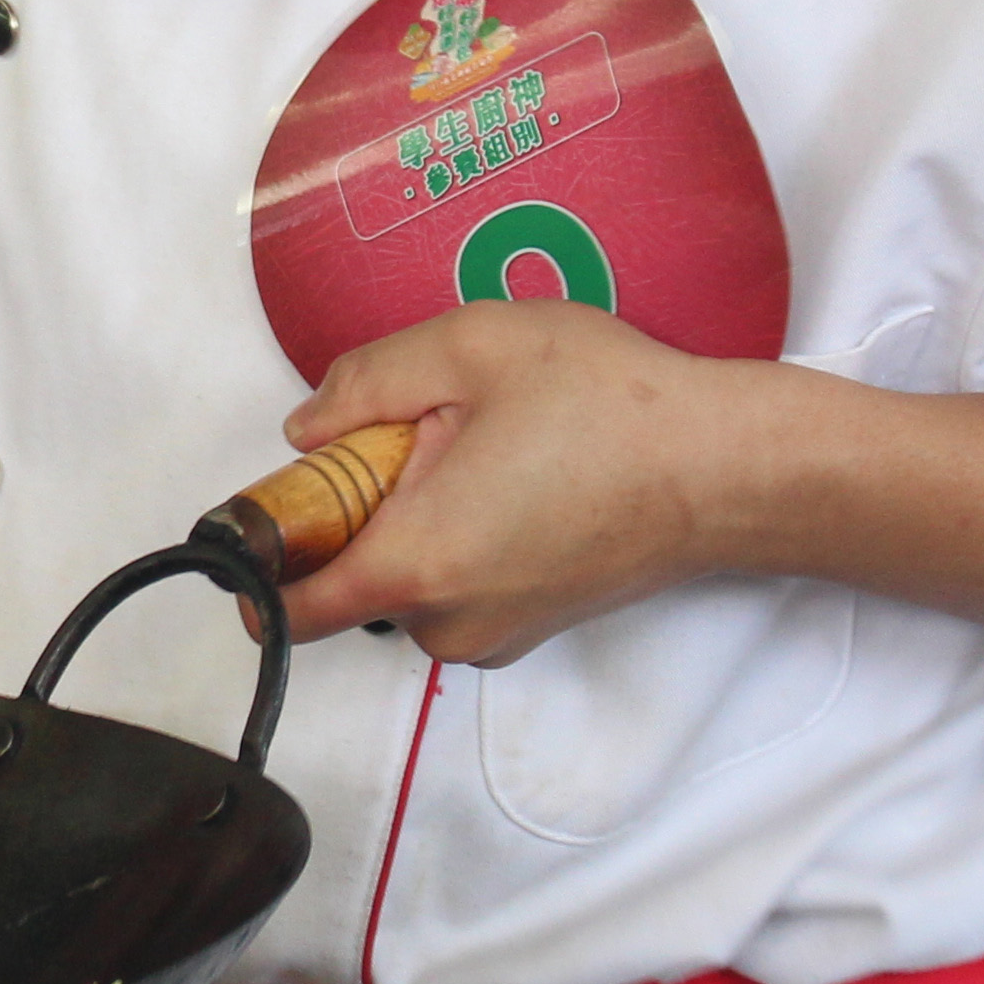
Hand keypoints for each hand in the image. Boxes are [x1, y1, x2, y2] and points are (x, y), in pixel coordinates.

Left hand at [273, 302, 786, 666]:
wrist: (727, 467)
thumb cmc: (609, 405)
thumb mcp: (468, 349)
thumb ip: (363, 384)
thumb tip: (307, 430)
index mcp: (414, 566)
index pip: (284, 607)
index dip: (256, 558)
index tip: (271, 502)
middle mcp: (444, 622)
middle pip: (343, 578)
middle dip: (356, 506)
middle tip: (424, 430)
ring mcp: (490, 634)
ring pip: (401, 576)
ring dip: (413, 514)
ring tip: (487, 444)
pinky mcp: (528, 625)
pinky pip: (452, 583)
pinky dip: (456, 533)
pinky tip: (516, 474)